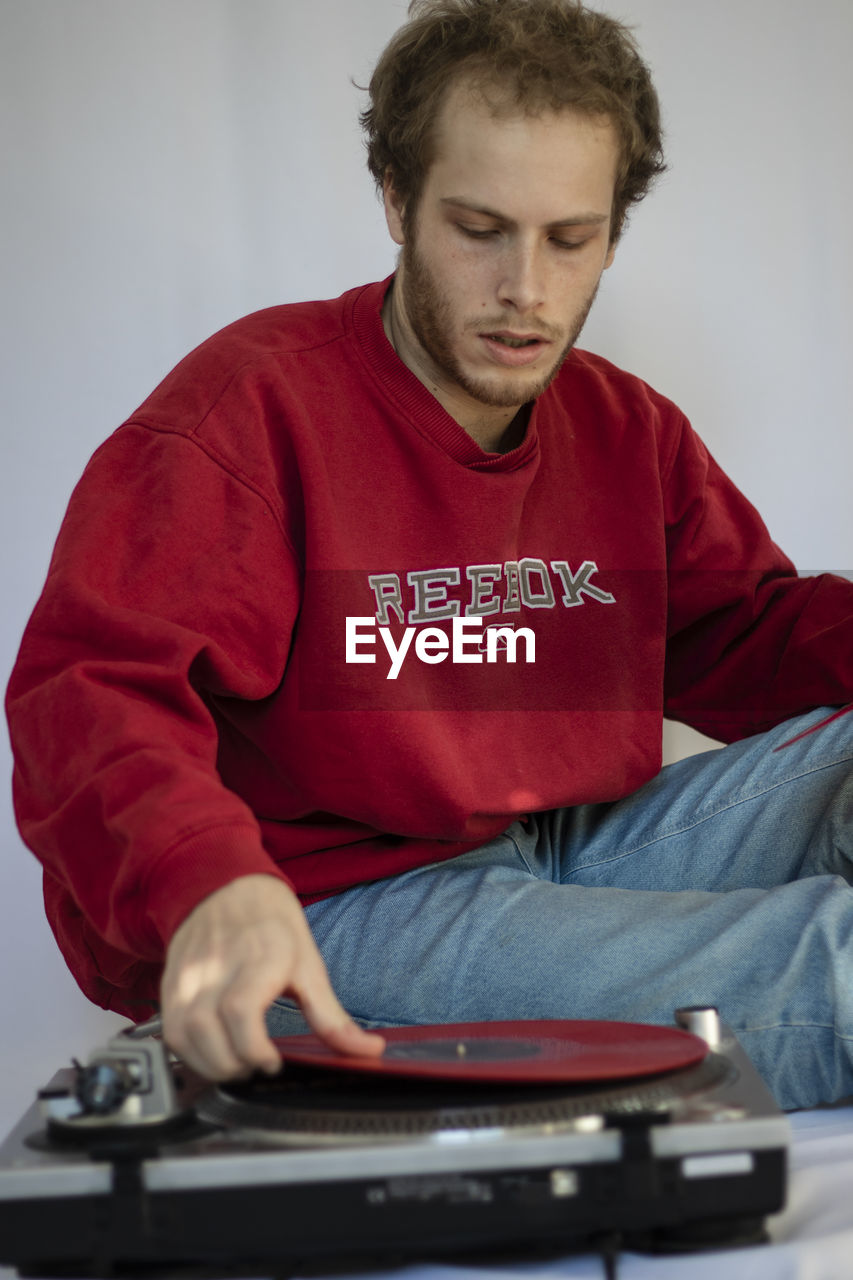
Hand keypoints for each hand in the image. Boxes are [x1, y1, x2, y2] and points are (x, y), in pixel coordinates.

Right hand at [159, 873, 383, 1078]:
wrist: (226, 887)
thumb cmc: (269, 923)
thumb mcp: (309, 964)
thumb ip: (332, 1017)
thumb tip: (368, 1050)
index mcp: (258, 955)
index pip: (240, 1010)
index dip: (254, 1048)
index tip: (273, 1062)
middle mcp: (216, 965)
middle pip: (207, 1030)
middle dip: (235, 1065)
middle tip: (258, 1066)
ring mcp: (188, 975)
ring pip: (183, 1036)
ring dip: (211, 1065)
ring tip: (238, 1065)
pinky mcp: (170, 985)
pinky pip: (170, 1032)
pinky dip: (190, 1055)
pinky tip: (214, 1054)